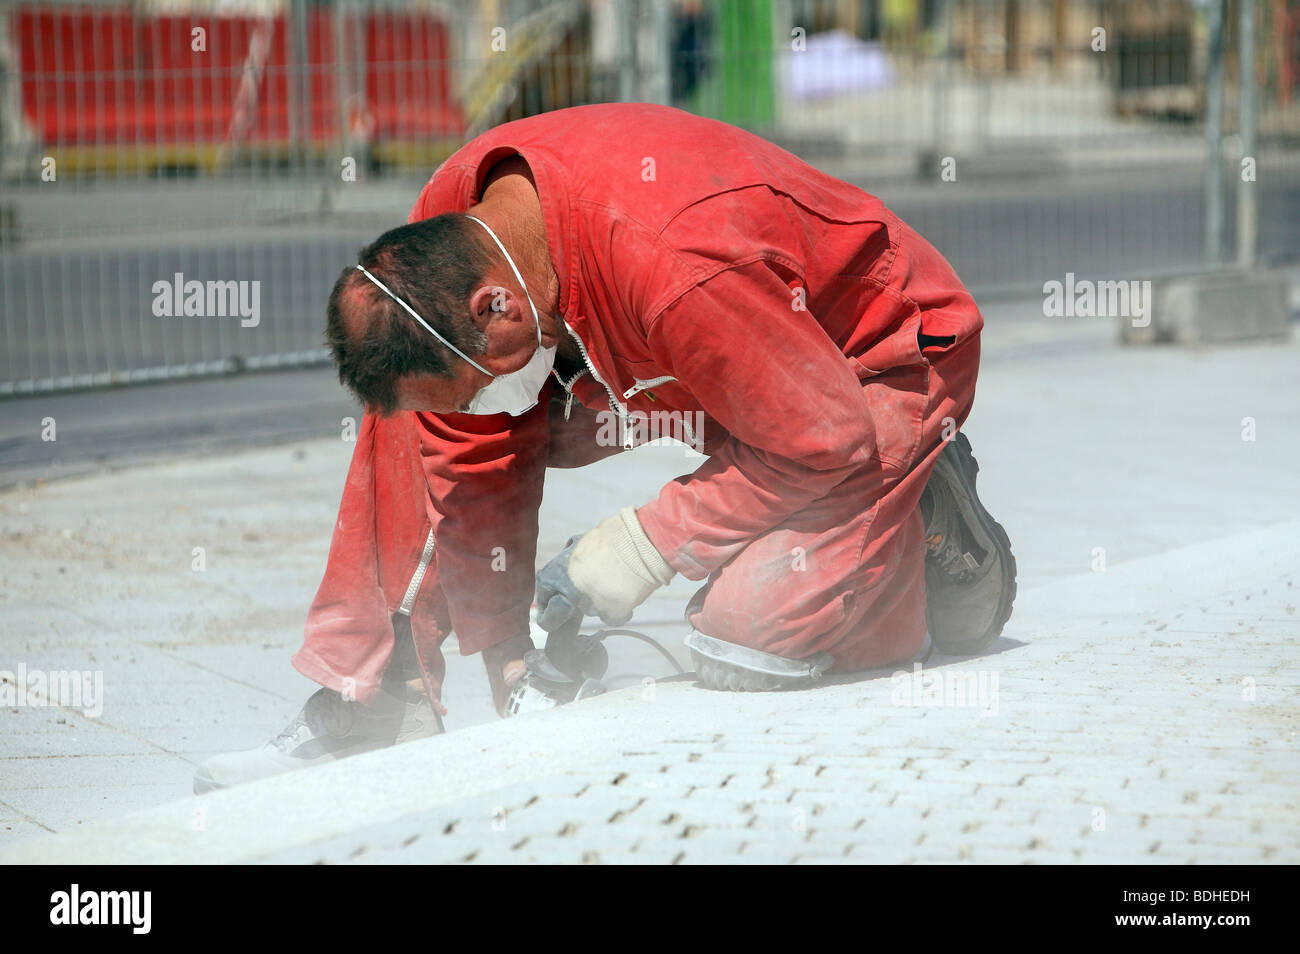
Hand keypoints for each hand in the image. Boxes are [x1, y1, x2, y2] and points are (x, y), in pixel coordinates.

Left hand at [535, 508, 674, 628]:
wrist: (641, 543)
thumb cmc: (612, 539)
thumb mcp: (580, 545)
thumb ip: (568, 564)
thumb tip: (564, 575)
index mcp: (557, 573)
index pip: (543, 598)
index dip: (547, 603)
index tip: (550, 607)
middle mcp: (570, 592)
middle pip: (559, 615)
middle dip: (561, 616)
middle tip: (569, 611)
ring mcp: (591, 605)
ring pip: (588, 611)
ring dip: (595, 603)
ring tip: (610, 583)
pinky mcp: (612, 613)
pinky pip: (609, 618)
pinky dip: (615, 611)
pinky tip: (621, 597)